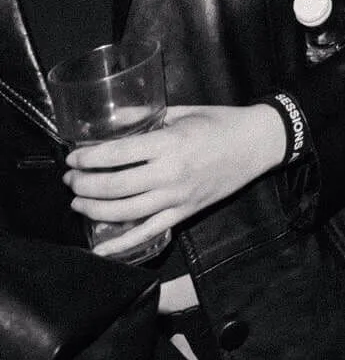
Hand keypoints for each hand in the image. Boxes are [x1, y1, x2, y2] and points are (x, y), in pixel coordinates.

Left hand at [64, 103, 286, 257]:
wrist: (258, 143)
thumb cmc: (222, 122)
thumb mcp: (185, 112)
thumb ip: (149, 118)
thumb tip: (115, 120)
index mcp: (170, 143)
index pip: (117, 155)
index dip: (88, 158)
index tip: (72, 158)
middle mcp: (170, 173)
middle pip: (114, 187)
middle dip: (84, 185)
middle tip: (71, 180)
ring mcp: (176, 198)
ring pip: (124, 212)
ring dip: (93, 210)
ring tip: (78, 202)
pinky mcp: (183, 214)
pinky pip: (147, 233)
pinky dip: (120, 245)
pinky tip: (99, 247)